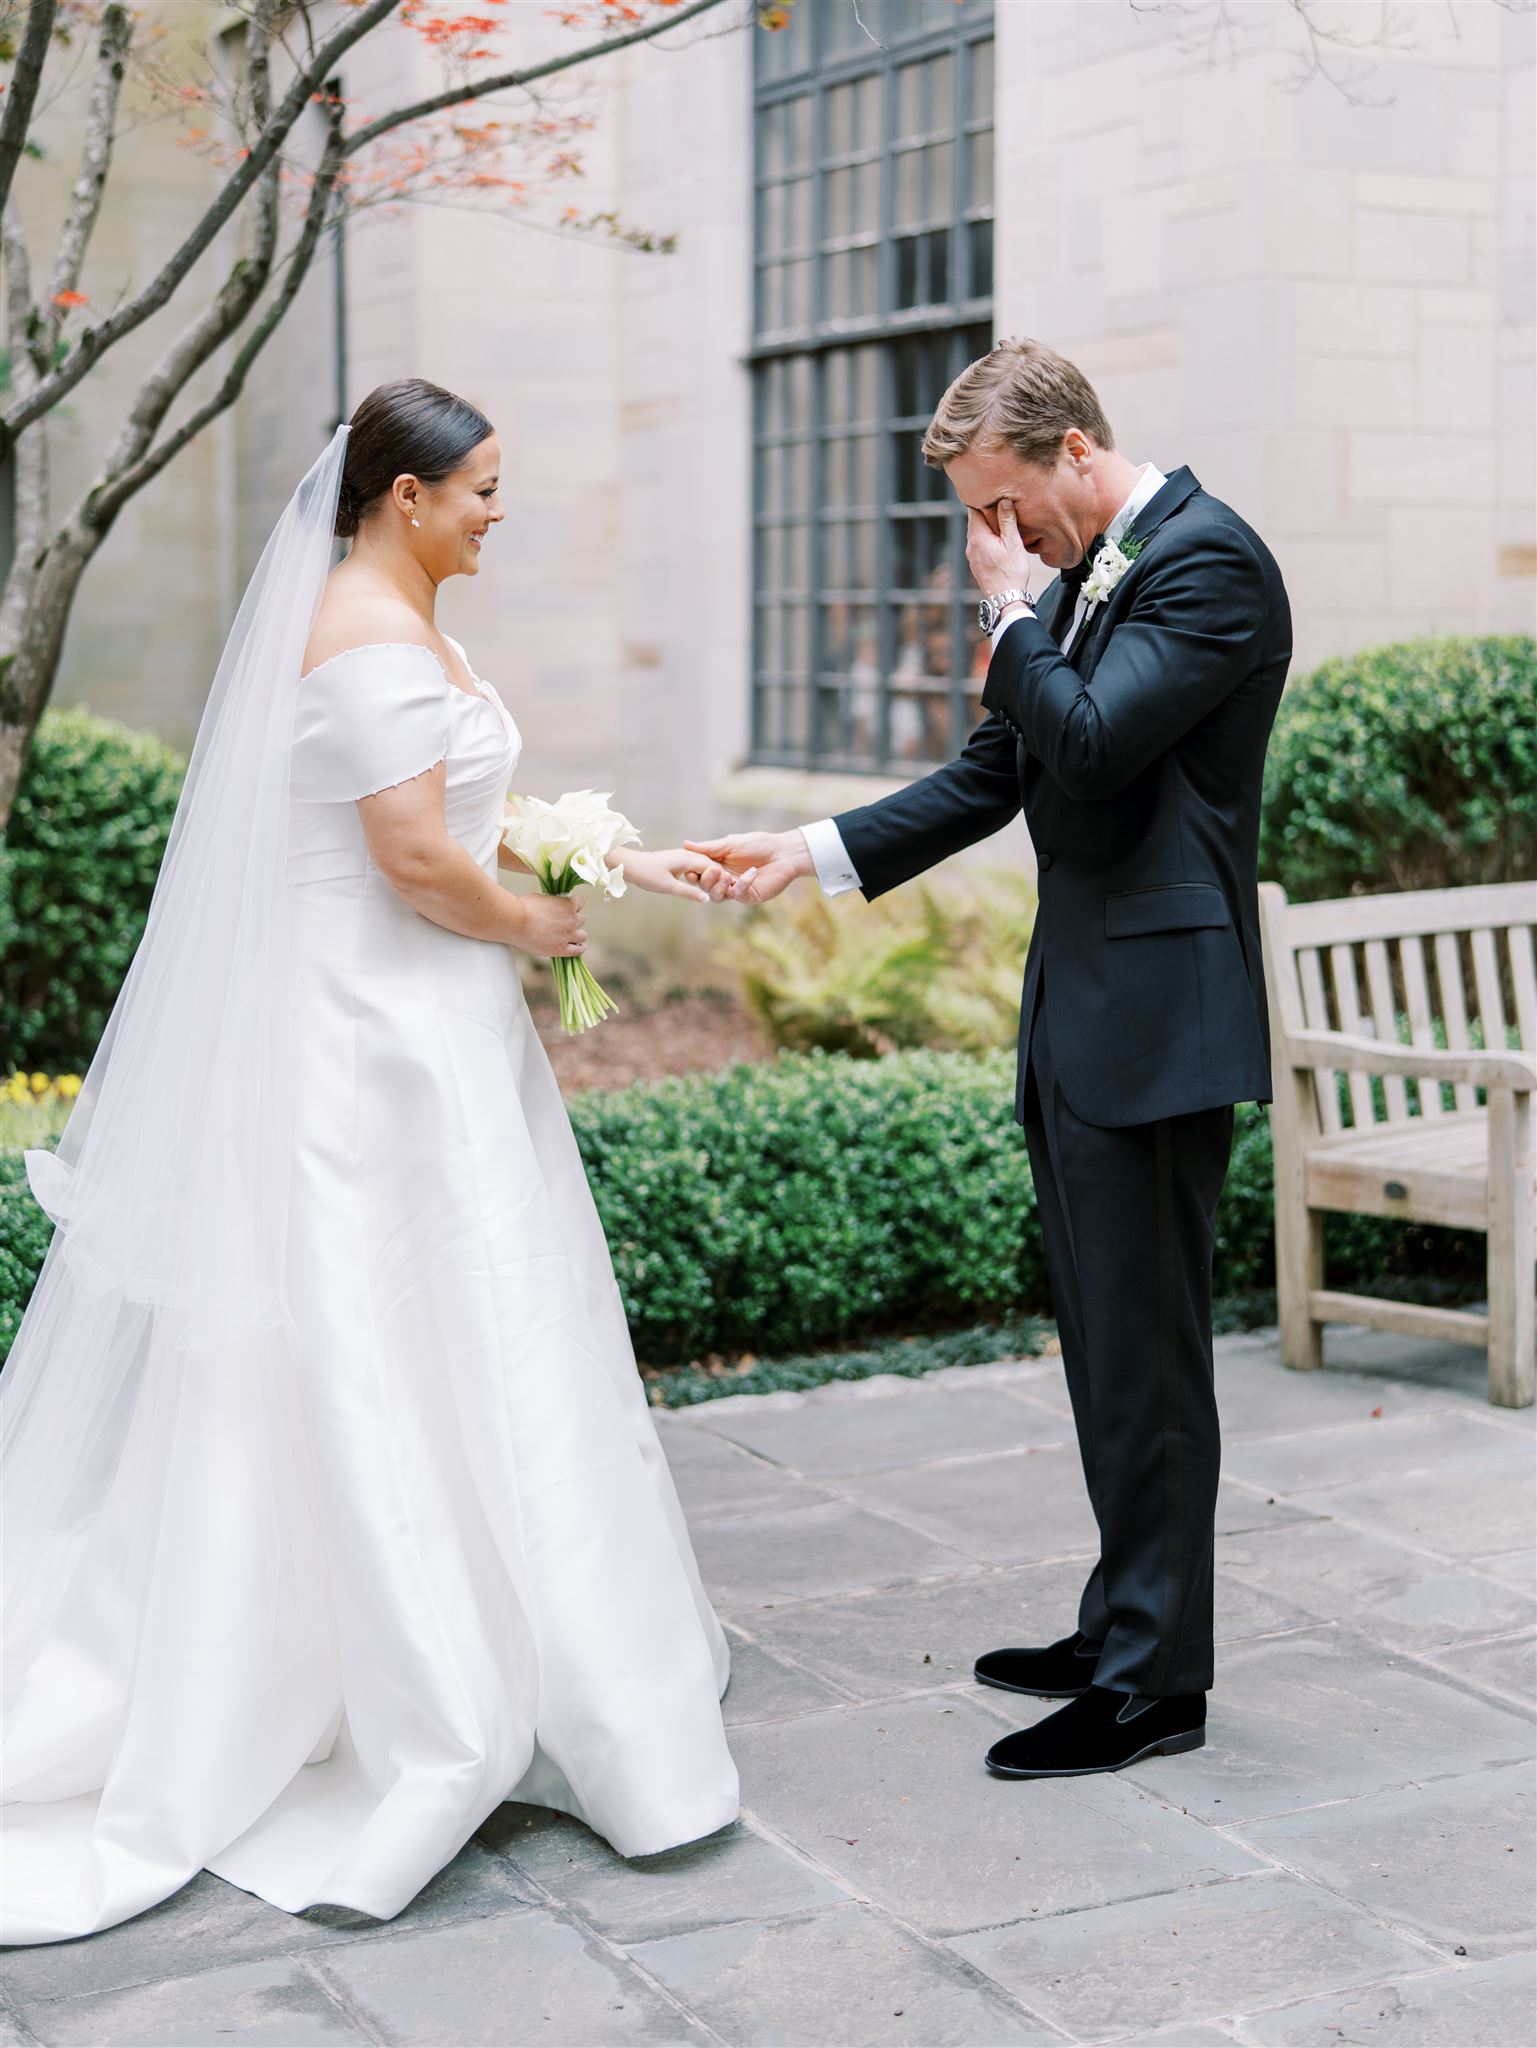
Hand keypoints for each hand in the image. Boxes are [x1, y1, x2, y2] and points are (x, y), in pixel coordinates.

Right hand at [514, 891, 586, 958]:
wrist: (515, 922)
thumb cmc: (524, 907)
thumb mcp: (542, 898)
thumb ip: (553, 903)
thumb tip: (553, 906)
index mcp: (568, 904)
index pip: (580, 902)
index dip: (573, 905)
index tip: (567, 908)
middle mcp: (572, 919)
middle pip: (582, 919)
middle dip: (573, 919)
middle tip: (563, 922)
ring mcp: (568, 935)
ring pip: (583, 935)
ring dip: (577, 934)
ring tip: (569, 935)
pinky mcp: (561, 949)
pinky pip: (578, 950)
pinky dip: (580, 948)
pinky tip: (579, 947)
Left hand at [617, 846, 732, 902]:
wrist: (629, 865)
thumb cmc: (646, 874)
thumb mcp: (668, 886)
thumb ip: (688, 892)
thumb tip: (707, 899)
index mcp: (687, 858)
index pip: (712, 866)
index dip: (723, 877)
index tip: (734, 888)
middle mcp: (687, 855)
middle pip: (710, 865)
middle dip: (721, 877)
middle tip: (732, 889)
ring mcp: (682, 857)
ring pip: (703, 866)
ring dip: (712, 876)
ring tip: (722, 888)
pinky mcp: (678, 861)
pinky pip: (696, 867)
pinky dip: (703, 875)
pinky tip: (706, 884)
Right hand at [680, 829, 811, 904]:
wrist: (784, 852)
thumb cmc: (759, 844)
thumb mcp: (731, 843)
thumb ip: (709, 848)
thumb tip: (685, 844)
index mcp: (717, 866)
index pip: (698, 874)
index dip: (692, 873)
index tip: (690, 870)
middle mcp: (724, 880)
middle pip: (704, 887)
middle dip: (706, 880)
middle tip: (714, 870)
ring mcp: (736, 890)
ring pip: (717, 896)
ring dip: (719, 886)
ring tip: (727, 875)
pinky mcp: (749, 896)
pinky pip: (739, 895)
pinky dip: (743, 884)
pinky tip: (752, 872)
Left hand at [966, 498, 1031, 598]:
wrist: (1005, 599)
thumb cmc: (1011, 572)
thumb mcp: (1013, 542)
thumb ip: (1007, 520)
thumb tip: (1003, 500)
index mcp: (977, 537)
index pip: (973, 509)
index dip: (983, 500)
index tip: (993, 495)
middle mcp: (970, 545)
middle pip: (974, 521)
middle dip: (985, 513)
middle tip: (999, 506)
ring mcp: (971, 556)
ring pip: (976, 533)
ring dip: (987, 527)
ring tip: (1001, 523)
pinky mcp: (976, 564)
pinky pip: (978, 545)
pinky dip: (986, 539)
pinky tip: (998, 541)